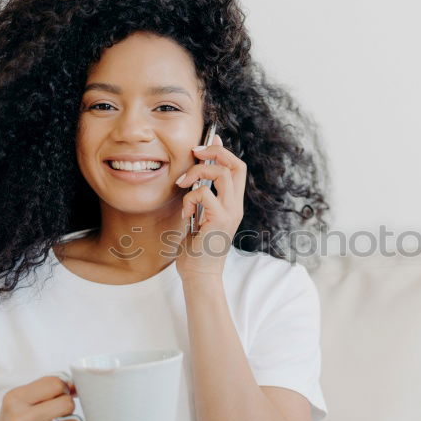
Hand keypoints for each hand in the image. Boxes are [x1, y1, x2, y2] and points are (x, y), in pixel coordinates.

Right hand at [0, 376, 117, 420]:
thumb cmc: (17, 418)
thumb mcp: (23, 397)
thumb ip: (48, 387)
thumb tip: (81, 383)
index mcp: (16, 399)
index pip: (55, 384)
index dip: (63, 387)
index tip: (59, 394)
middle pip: (66, 404)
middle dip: (67, 406)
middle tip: (56, 412)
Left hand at [174, 132, 246, 279]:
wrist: (199, 274)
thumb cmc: (196, 248)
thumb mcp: (199, 215)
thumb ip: (201, 196)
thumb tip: (196, 176)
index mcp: (232, 203)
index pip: (237, 167)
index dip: (222, 151)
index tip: (204, 146)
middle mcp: (236, 206)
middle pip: (236, 164)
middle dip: (214, 152)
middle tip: (194, 154)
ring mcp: (230, 213)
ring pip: (221, 173)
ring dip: (197, 172)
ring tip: (183, 185)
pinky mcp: (220, 220)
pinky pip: (204, 193)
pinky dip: (189, 198)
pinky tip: (185, 214)